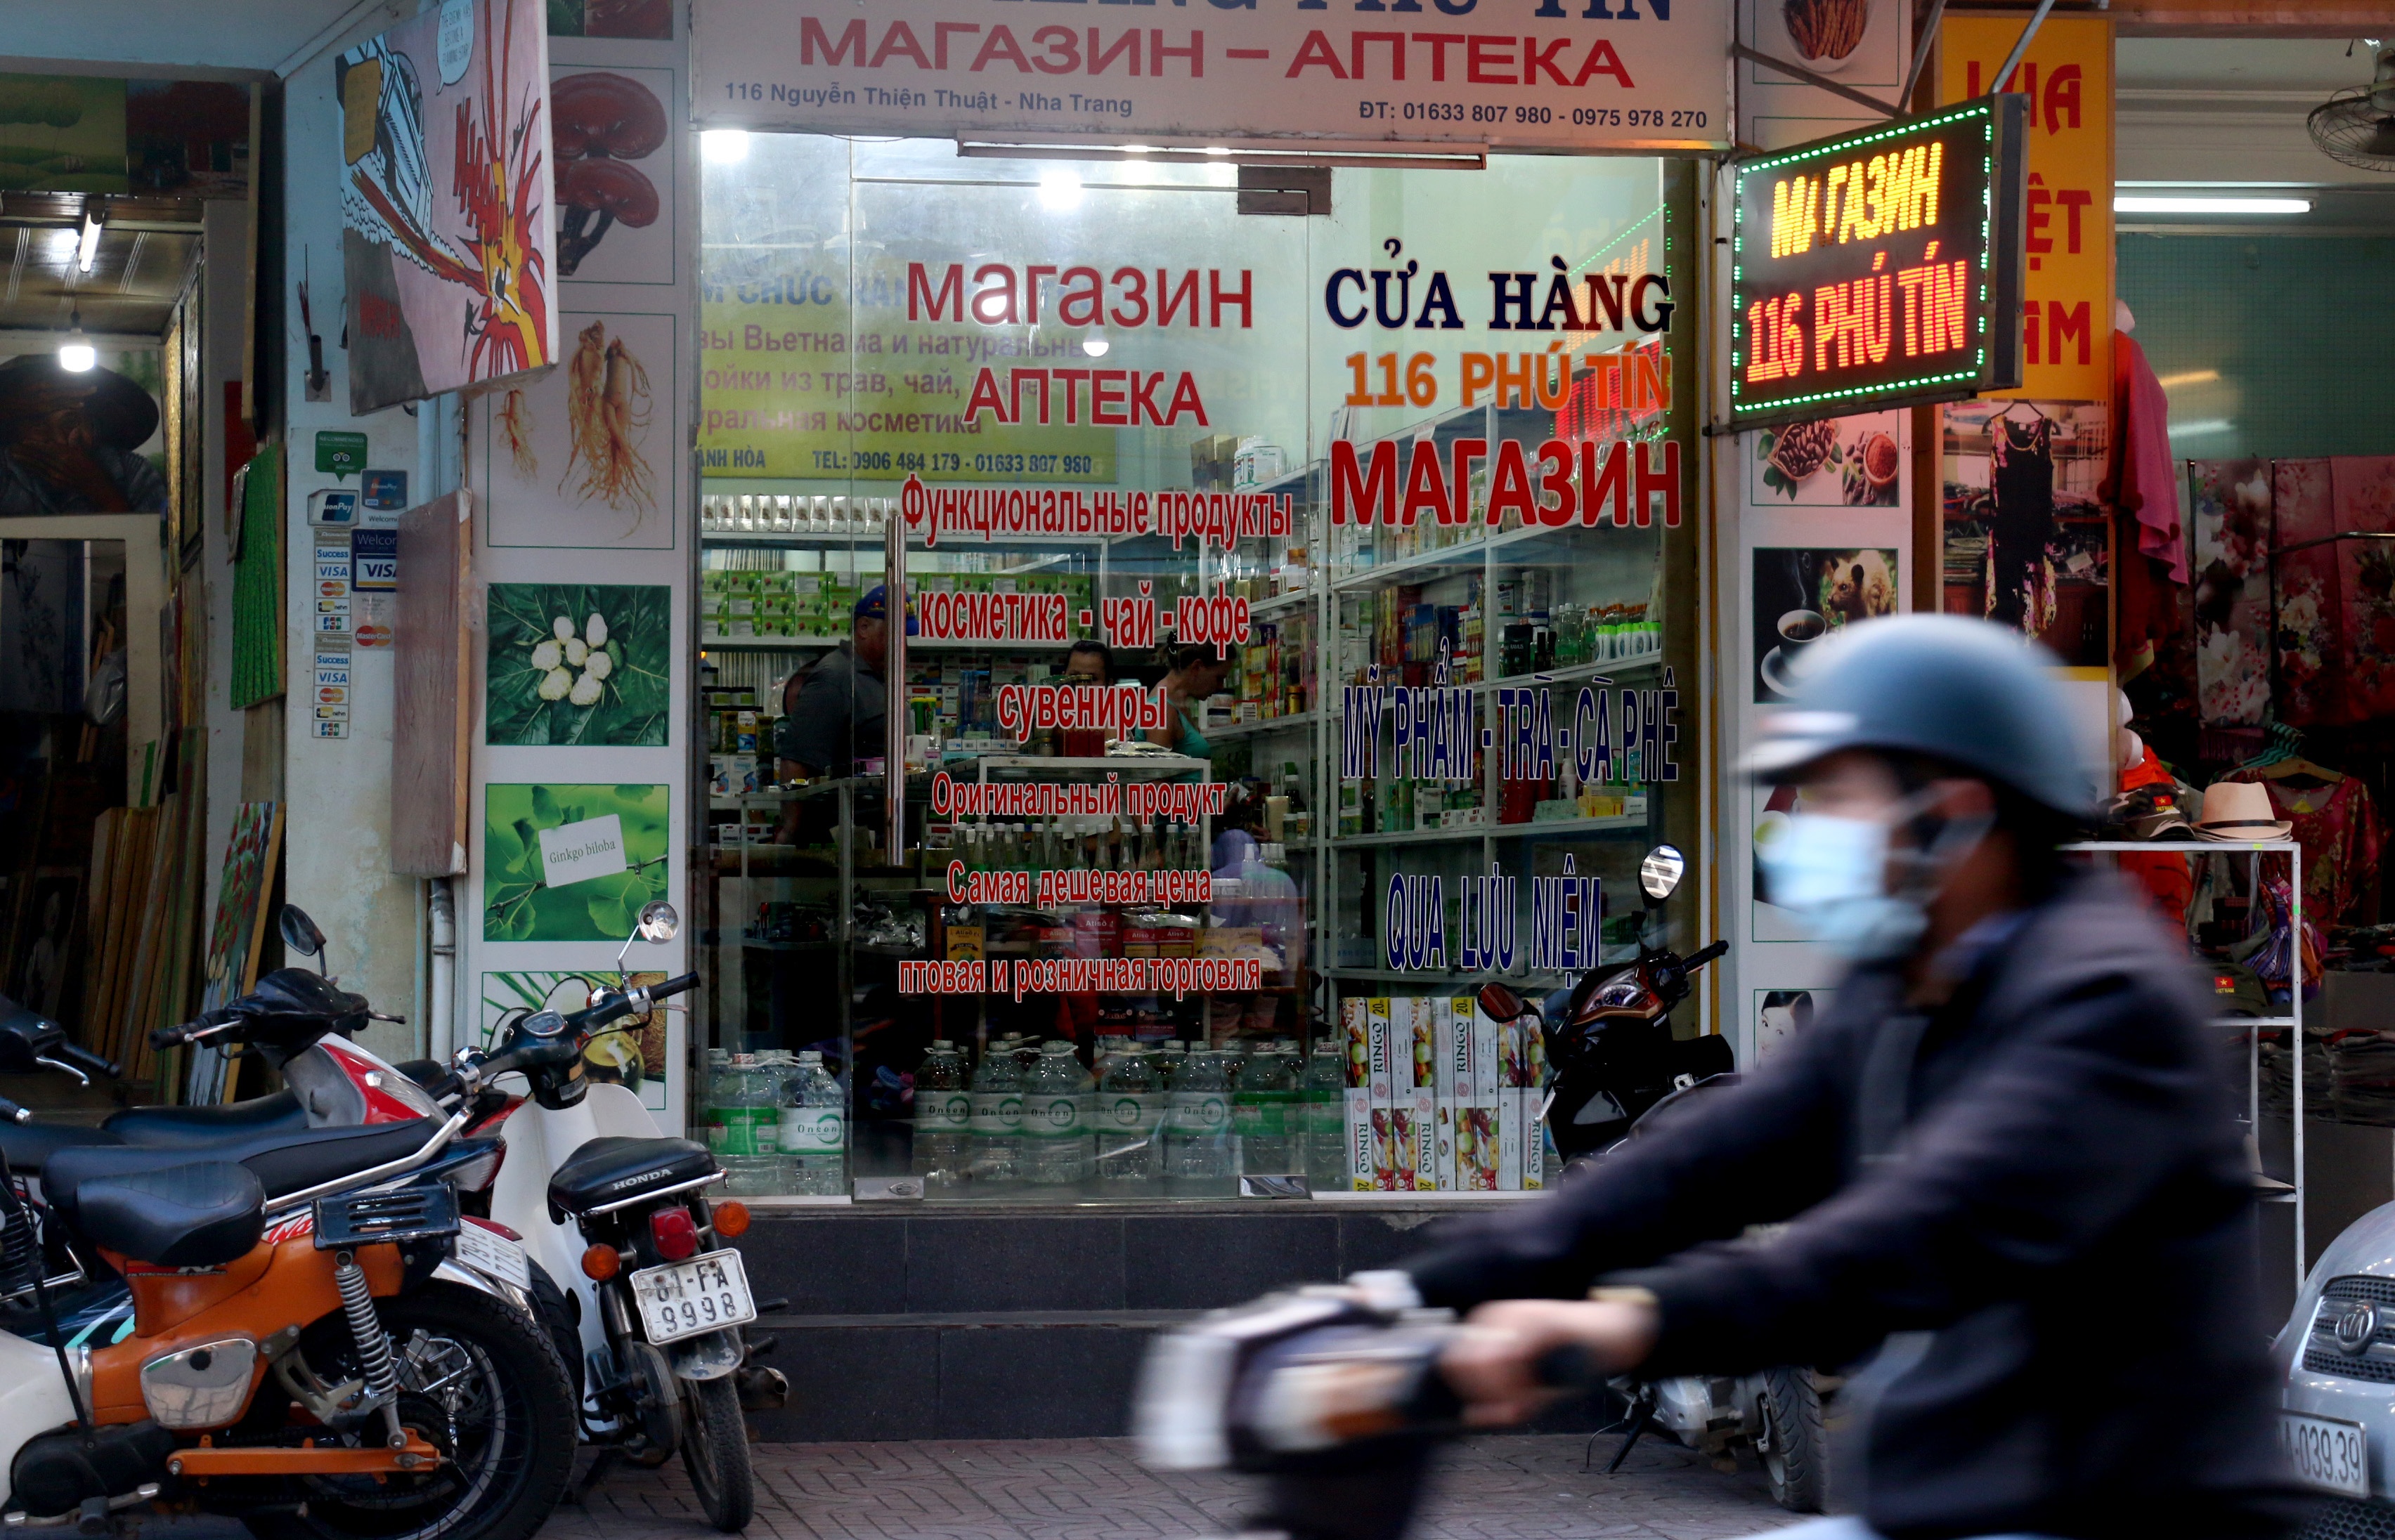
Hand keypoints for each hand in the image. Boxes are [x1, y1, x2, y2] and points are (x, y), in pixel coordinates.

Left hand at [10, 440, 128, 510]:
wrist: (98, 488)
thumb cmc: (95, 470)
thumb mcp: (87, 454)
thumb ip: (77, 443)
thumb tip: (74, 430)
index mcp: (68, 456)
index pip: (48, 449)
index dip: (36, 445)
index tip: (25, 442)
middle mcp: (60, 465)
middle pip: (40, 457)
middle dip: (27, 452)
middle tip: (15, 447)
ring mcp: (57, 475)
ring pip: (38, 466)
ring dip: (26, 460)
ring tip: (15, 455)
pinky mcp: (56, 483)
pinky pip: (41, 474)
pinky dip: (33, 470)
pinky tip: (26, 466)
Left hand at [1440, 1298, 1658, 1427]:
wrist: (1611, 1331)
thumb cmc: (1571, 1357)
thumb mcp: (1531, 1386)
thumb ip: (1501, 1400)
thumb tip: (1471, 1416)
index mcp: (1486, 1331)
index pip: (1454, 1365)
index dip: (1473, 1395)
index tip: (1501, 1410)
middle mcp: (1494, 1318)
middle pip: (1462, 1362)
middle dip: (1488, 1394)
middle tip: (1519, 1405)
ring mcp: (1515, 1315)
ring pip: (1487, 1361)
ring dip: (1508, 1390)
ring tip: (1535, 1398)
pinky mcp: (1540, 1319)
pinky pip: (1515, 1356)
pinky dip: (1526, 1382)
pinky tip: (1543, 1391)